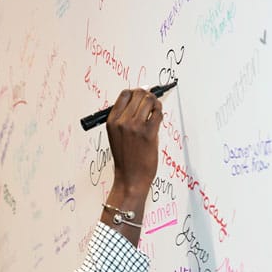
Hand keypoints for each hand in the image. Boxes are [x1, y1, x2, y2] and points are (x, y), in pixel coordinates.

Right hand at [102, 88, 162, 243]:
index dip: (135, 93)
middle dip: (147, 95)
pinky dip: (160, 112)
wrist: (130, 178)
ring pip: (149, 100)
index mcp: (111, 121)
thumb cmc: (126, 159)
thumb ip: (124, 119)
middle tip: (151, 102)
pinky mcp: (148, 133)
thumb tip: (140, 101)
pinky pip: (158, 113)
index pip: (124, 95)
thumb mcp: (117, 136)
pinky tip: (158, 118)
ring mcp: (135, 127)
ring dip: (155, 103)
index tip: (141, 97)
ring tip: (155, 111)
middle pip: (138, 94)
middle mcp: (122, 122)